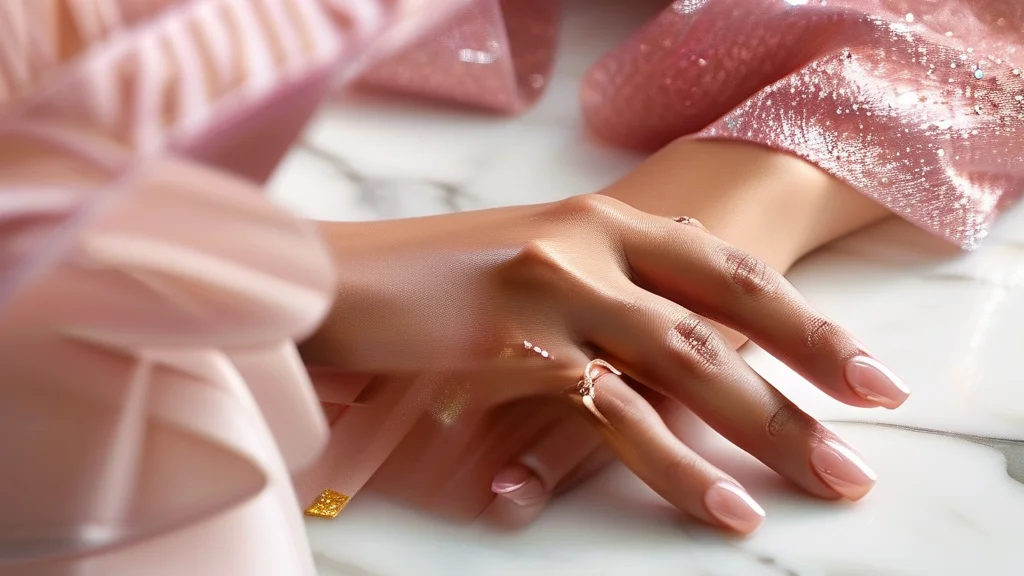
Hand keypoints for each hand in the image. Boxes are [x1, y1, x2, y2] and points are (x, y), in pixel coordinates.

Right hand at [303, 193, 908, 533]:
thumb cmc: (422, 278)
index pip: (721, 263)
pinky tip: (722, 506)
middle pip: (725, 305)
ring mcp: (553, 287)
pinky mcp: (516, 344)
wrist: (318, 276)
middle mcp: (585, 239)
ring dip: (763, 424)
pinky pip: (617, 412)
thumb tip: (665, 319)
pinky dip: (677, 464)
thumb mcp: (522, 260)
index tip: (857, 366)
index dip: (797, 316)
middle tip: (872, 416)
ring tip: (826, 478)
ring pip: (685, 359)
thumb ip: (596, 280)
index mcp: (593, 217)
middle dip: (810, 365)